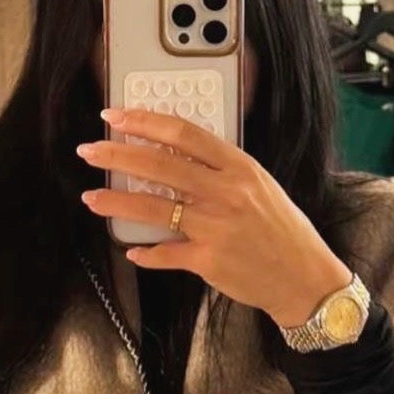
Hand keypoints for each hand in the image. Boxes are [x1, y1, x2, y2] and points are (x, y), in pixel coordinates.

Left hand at [76, 108, 351, 327]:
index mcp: (239, 167)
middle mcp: (226, 193)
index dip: (145, 122)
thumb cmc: (282, 229)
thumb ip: (221, 170)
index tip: (116, 117)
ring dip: (117, 202)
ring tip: (91, 197)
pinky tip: (130, 248)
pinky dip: (146, 253)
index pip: (184, 134)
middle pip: (161, 166)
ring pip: (155, 209)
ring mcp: (216, 227)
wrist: (303, 276)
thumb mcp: (259, 186)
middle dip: (118, 156)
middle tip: (90, 151)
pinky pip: (167, 254)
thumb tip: (176, 156)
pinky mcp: (209, 260)